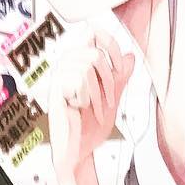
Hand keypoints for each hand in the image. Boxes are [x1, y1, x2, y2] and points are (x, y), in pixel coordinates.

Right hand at [48, 28, 135, 182]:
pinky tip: (79, 109)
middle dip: (109, 79)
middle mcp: (65, 64)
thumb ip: (120, 76)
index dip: (110, 44)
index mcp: (78, 61)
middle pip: (96, 53)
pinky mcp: (54, 89)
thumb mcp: (112, 97)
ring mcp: (58, 76)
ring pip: (88, 67)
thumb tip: (130, 56)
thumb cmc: (90, 125)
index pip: (93, 32)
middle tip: (109, 99)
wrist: (80, 151)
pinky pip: (79, 81)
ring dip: (98, 94)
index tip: (119, 66)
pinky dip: (87, 99)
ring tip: (95, 109)